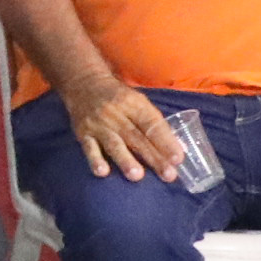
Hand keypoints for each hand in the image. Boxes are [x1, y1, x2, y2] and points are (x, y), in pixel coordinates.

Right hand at [67, 84, 186, 183]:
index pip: (151, 124)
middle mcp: (116, 113)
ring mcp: (98, 124)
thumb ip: (154, 124)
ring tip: (137, 176)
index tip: (178, 158)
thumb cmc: (118, 97)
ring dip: (126, 160)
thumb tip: (177, 149)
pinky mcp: (83, 133)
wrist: (83, 84)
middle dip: (153, 157)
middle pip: (136, 138)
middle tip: (168, 175)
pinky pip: (89, 148)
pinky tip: (102, 172)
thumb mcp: (138, 102)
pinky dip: (96, 160)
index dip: (165, 141)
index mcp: (133, 103)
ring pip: (114, 144)